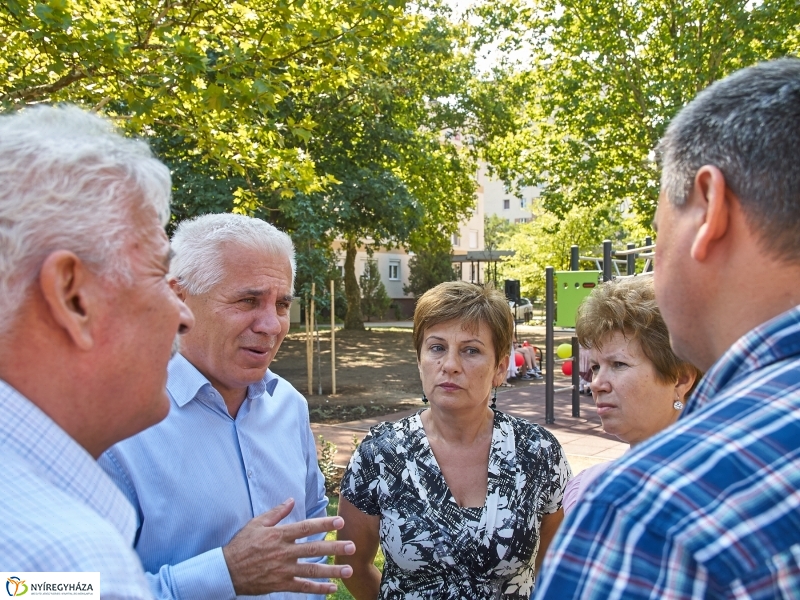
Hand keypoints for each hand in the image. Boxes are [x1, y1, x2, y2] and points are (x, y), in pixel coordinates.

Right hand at [222, 498, 355, 595]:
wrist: (226, 571)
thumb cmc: (241, 544)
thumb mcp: (257, 524)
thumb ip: (276, 513)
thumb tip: (291, 500)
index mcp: (279, 535)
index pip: (306, 527)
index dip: (324, 524)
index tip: (339, 522)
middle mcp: (284, 552)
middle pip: (314, 549)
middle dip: (334, 548)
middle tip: (352, 547)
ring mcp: (283, 569)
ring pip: (312, 570)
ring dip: (332, 570)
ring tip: (348, 570)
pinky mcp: (280, 584)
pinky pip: (302, 587)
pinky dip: (317, 588)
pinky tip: (331, 588)